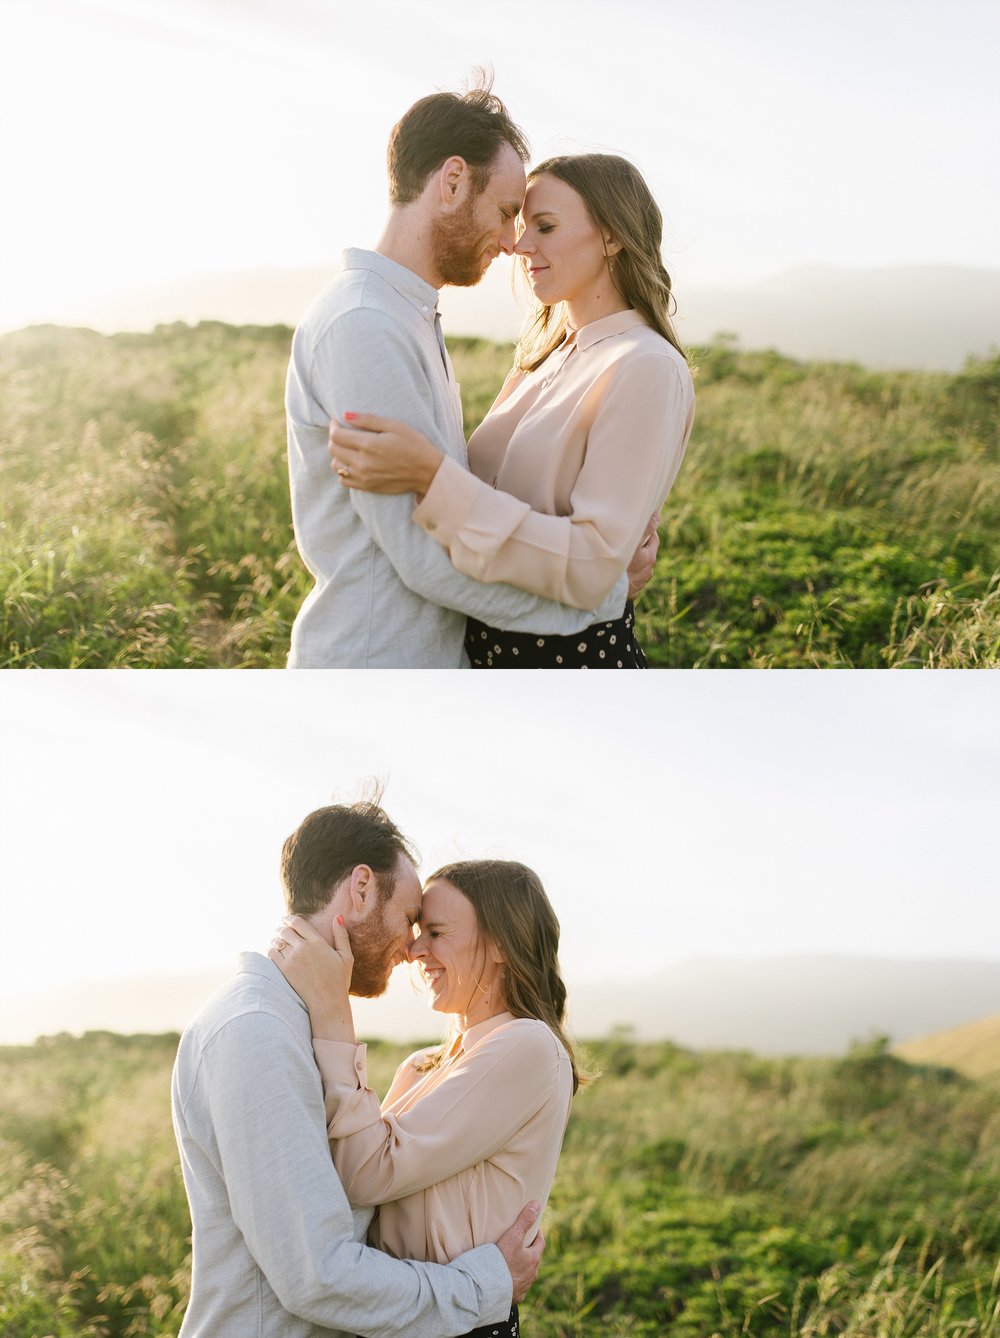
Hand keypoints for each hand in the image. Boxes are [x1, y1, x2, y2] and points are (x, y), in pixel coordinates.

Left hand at [269, 914, 355, 1042]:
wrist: (327, 1003)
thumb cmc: (339, 981)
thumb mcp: (346, 957)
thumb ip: (341, 936)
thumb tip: (337, 916)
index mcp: (318, 942)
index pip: (297, 922)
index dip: (289, 919)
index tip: (286, 919)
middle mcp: (303, 948)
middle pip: (285, 930)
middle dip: (281, 927)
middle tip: (280, 929)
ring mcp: (292, 959)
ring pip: (277, 941)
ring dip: (276, 939)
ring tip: (277, 940)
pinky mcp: (285, 970)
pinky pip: (272, 954)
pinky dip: (271, 950)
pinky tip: (275, 952)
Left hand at [328, 413, 443, 495]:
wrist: (427, 472)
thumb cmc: (414, 445)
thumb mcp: (395, 425)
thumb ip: (369, 420)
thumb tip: (346, 415)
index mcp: (369, 445)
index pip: (337, 435)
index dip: (333, 426)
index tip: (337, 422)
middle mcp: (363, 463)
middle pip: (333, 449)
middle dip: (334, 438)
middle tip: (342, 432)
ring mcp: (364, 477)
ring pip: (335, 465)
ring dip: (338, 454)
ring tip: (348, 448)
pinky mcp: (367, 487)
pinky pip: (343, 480)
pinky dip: (342, 470)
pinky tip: (351, 463)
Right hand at [495, 1202, 544, 1302]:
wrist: (490, 1288)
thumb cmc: (502, 1260)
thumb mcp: (513, 1236)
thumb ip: (525, 1220)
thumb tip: (536, 1204)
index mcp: (534, 1259)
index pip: (540, 1243)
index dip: (537, 1234)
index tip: (532, 1229)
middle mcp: (532, 1274)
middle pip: (534, 1259)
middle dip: (529, 1251)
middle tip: (520, 1244)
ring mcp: (524, 1287)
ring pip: (527, 1274)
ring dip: (523, 1267)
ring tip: (513, 1262)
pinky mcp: (515, 1296)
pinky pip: (518, 1288)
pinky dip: (514, 1282)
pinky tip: (507, 1280)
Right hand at [626, 512, 660, 600]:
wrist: (610, 593)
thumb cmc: (621, 566)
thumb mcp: (634, 544)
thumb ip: (646, 529)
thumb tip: (657, 516)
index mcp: (650, 558)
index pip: (653, 538)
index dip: (646, 531)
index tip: (638, 526)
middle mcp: (648, 571)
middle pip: (646, 552)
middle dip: (639, 545)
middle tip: (627, 540)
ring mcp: (641, 582)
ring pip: (638, 565)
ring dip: (632, 560)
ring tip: (621, 556)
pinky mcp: (632, 591)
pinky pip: (631, 577)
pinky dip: (627, 572)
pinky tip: (618, 571)